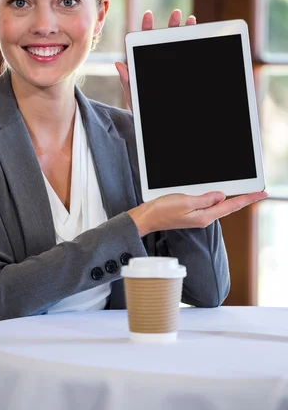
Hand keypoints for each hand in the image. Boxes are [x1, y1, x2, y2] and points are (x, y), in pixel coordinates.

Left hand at [115, 9, 195, 109]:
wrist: (154, 120)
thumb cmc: (141, 107)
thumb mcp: (133, 94)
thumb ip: (127, 80)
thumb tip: (118, 64)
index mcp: (143, 62)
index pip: (144, 42)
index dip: (146, 27)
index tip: (149, 15)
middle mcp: (157, 61)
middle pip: (164, 40)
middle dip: (171, 25)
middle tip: (176, 13)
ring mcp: (170, 64)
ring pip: (178, 45)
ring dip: (184, 31)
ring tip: (190, 20)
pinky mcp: (181, 69)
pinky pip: (186, 55)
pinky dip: (192, 44)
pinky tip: (197, 34)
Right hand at [127, 190, 267, 236]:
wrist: (147, 218)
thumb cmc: (162, 211)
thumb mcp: (185, 201)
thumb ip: (205, 199)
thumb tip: (221, 196)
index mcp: (204, 216)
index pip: (231, 206)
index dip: (248, 199)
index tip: (261, 194)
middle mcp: (203, 218)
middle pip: (228, 206)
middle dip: (242, 198)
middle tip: (256, 191)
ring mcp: (197, 216)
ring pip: (218, 204)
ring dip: (229, 198)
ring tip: (241, 190)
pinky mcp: (191, 213)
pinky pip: (208, 204)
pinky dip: (215, 197)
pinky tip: (217, 193)